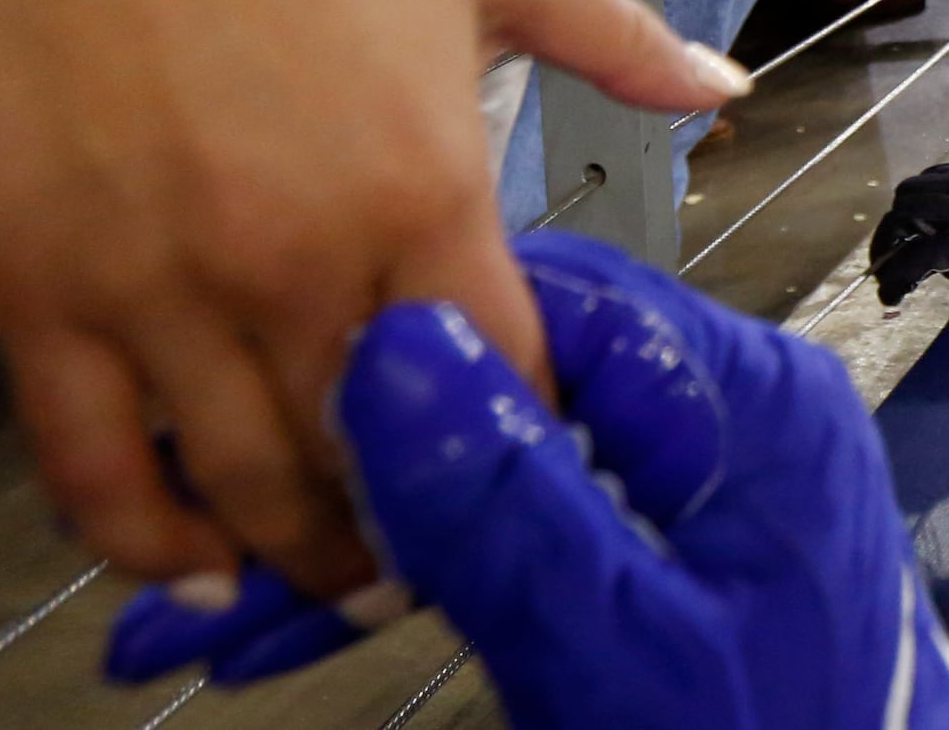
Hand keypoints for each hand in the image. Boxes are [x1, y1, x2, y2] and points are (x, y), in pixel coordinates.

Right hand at [0, 0, 748, 597]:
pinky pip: (90, 469)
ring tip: (337, 577)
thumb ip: (616, 39)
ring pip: (243, 491)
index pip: (504, 383)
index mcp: (421, 191)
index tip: (537, 470)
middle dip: (418, 535)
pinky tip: (191, 561)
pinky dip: (142, 540)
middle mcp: (294, 259)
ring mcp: (159, 285)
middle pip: (377, 468)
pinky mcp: (41, 290)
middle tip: (436, 558)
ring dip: (302, 558)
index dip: (530, 447)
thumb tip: (720, 84)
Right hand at [105, 233, 948, 729]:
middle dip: (348, 467)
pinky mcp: (663, 577)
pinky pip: (519, 549)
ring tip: (205, 614)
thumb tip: (389, 340)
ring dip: (356, 546)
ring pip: (492, 481)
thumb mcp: (618, 646)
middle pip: (505, 391)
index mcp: (744, 403)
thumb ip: (507, 497)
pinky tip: (286, 636)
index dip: (402, 344)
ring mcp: (694, 502)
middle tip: (204, 534)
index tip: (271, 402)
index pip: (548, 301)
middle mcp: (724, 425)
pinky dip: (416, 592)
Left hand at [869, 160, 948, 306]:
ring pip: (904, 219)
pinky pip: (916, 260)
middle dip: (894, 226)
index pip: (936, 177)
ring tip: (886, 279)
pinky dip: (896, 279)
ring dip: (889, 249)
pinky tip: (892, 298)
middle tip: (890, 256)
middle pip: (910, 194)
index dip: (918, 204)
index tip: (916, 228)